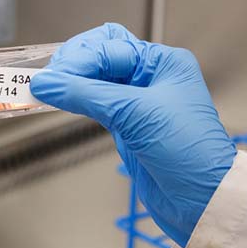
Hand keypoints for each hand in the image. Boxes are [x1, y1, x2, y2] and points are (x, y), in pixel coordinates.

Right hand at [30, 23, 236, 246]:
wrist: (201, 200)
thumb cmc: (189, 152)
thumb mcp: (135, 114)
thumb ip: (86, 95)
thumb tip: (47, 82)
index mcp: (162, 63)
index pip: (110, 47)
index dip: (78, 60)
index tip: (52, 76)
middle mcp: (149, 77)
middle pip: (100, 56)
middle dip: (73, 63)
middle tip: (48, 78)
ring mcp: (136, 102)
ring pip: (94, 79)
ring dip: (69, 82)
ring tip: (45, 89)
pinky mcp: (125, 125)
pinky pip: (92, 102)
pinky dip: (74, 100)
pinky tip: (58, 101)